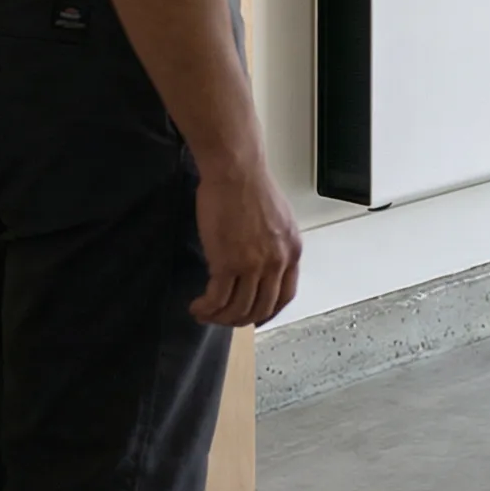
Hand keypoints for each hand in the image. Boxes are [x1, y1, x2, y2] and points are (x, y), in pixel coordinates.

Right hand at [191, 164, 301, 327]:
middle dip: (239, 319)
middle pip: (261, 308)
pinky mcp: (227, 263)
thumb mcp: (278, 221)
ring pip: (237, 309)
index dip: (267, 312)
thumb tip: (263, 265)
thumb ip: (275, 246)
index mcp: (292, 252)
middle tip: (223, 317)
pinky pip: (217, 300)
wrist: (236, 172)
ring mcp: (253, 265)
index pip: (285, 296)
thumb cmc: (251, 187)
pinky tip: (197, 306)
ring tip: (205, 313)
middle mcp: (277, 262)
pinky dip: (205, 309)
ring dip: (219, 318)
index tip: (253, 316)